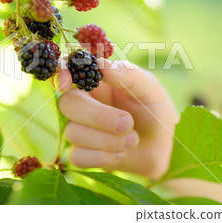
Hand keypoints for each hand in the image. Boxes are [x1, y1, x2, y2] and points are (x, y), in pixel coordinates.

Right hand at [55, 59, 178, 178]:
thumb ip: (128, 75)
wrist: (161, 148)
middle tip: (127, 123)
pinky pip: (77, 156)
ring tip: (133, 139)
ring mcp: (79, 127)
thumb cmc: (154, 111)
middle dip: (97, 116)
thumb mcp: (150, 89)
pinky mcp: (81, 153)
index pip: (67, 70)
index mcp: (95, 80)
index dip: (60, 74)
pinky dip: (103, 157)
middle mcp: (82, 101)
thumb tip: (102, 65)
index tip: (66, 84)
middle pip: (67, 104)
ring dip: (107, 140)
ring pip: (73, 132)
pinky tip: (122, 153)